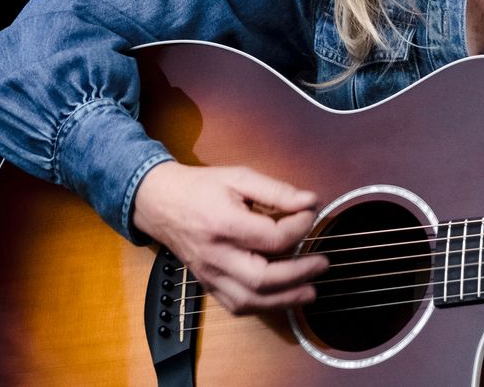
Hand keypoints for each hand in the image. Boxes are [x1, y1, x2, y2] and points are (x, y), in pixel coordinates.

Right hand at [131, 161, 329, 313]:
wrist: (160, 203)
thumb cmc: (201, 188)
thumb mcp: (239, 177)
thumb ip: (276, 190)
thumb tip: (310, 201)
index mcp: (224, 225)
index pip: (272, 238)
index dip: (300, 227)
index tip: (311, 213)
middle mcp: (215, 256)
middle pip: (261, 278)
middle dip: (298, 275)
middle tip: (323, 264)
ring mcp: (209, 275)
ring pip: (248, 301)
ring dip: (284, 300)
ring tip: (311, 291)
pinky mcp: (207, 284)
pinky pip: (235, 306)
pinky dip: (262, 306)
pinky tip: (282, 298)